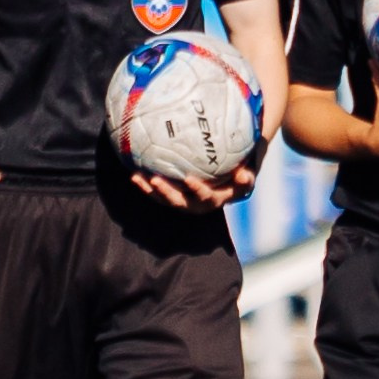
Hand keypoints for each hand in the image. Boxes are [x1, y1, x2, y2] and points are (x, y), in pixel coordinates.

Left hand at [129, 162, 254, 210]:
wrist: (226, 186)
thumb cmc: (236, 179)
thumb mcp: (244, 179)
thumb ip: (245, 178)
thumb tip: (243, 174)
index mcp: (213, 201)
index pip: (205, 197)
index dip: (197, 190)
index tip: (189, 179)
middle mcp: (195, 205)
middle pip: (178, 202)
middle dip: (166, 192)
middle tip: (155, 179)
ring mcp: (182, 202)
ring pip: (163, 199)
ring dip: (149, 190)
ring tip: (137, 177)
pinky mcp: (172, 198)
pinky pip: (156, 193)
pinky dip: (145, 186)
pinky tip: (134, 173)